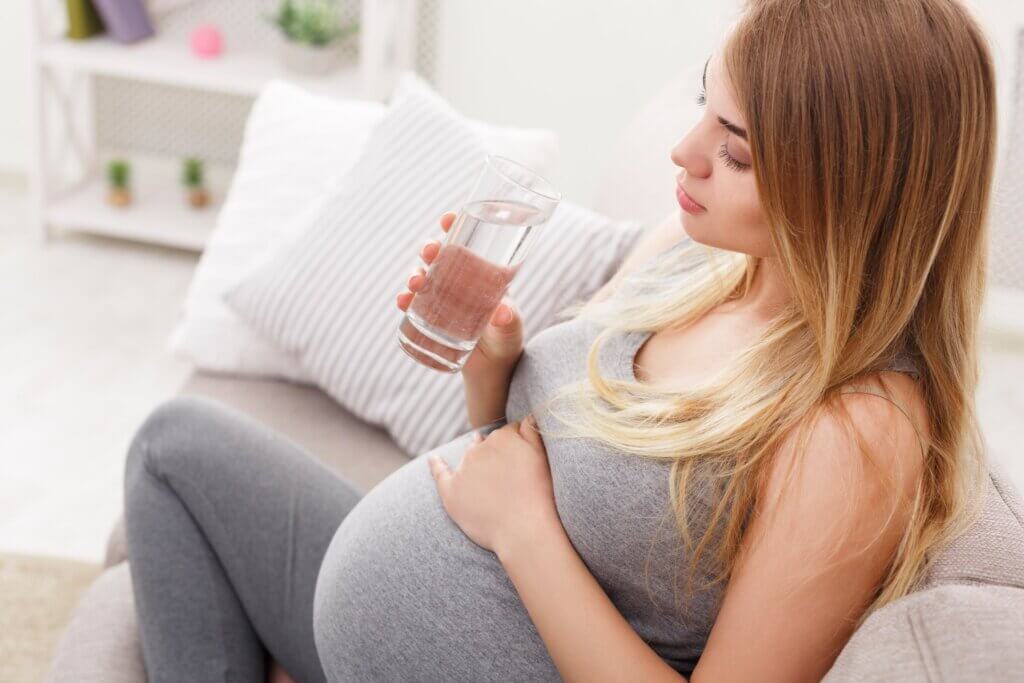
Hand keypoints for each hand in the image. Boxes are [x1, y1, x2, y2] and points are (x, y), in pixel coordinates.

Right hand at [396, 211, 524, 376]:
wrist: (492, 368)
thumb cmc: (507, 339)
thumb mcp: (511, 328)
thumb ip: (509, 319)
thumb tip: (502, 313)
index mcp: (481, 272)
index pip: (467, 242)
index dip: (455, 226)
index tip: (448, 218)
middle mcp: (459, 280)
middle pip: (440, 255)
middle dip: (430, 248)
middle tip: (430, 252)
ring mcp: (442, 297)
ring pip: (423, 275)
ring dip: (414, 274)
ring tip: (415, 283)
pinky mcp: (430, 316)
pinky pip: (412, 303)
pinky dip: (405, 299)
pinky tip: (402, 301)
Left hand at [427, 414, 560, 556]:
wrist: (523, 529)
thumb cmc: (538, 494)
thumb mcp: (542, 454)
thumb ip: (532, 430)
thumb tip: (528, 414)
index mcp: (503, 437)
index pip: (509, 432)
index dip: (517, 443)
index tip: (523, 457)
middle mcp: (480, 449)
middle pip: (487, 444)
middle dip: (495, 451)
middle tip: (507, 470)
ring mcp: (464, 469)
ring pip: (469, 456)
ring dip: (474, 458)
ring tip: (482, 470)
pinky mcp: (451, 491)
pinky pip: (440, 472)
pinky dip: (436, 464)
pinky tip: (433, 459)